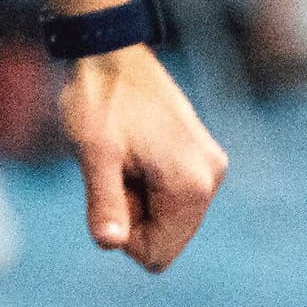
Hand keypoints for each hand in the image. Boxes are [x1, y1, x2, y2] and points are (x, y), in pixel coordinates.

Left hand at [57, 42, 227, 271]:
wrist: (110, 51)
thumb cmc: (99, 99)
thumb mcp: (95, 153)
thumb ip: (105, 202)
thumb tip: (110, 244)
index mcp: (192, 184)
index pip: (157, 255)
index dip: (123, 234)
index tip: (111, 189)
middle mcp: (211, 178)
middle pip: (167, 238)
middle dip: (134, 215)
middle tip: (117, 169)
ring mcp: (210, 166)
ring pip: (169, 218)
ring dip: (140, 199)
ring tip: (125, 158)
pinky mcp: (201, 156)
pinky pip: (173, 196)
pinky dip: (148, 184)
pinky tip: (135, 152)